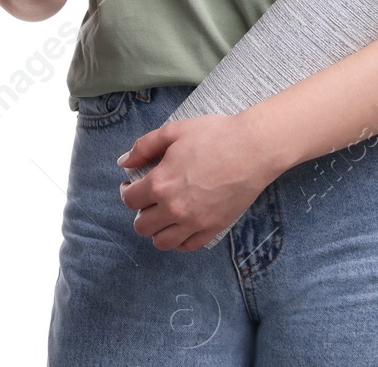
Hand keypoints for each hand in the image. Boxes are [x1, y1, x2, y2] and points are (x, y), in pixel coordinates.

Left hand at [117, 109, 283, 251]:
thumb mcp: (173, 131)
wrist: (252, 149)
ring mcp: (195, 222)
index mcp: (160, 183)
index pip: (129, 200)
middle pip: (142, 226)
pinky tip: (181, 224)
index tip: (131, 185)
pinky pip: (187, 246)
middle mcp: (174, 208)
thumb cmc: (214, 135)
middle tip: (148, 199)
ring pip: (161, 242)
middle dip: (140, 212)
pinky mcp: (213, 228)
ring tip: (163, 214)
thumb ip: (144, 147)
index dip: (127, 191)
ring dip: (157, 230)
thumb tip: (124, 162)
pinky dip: (179, 240)